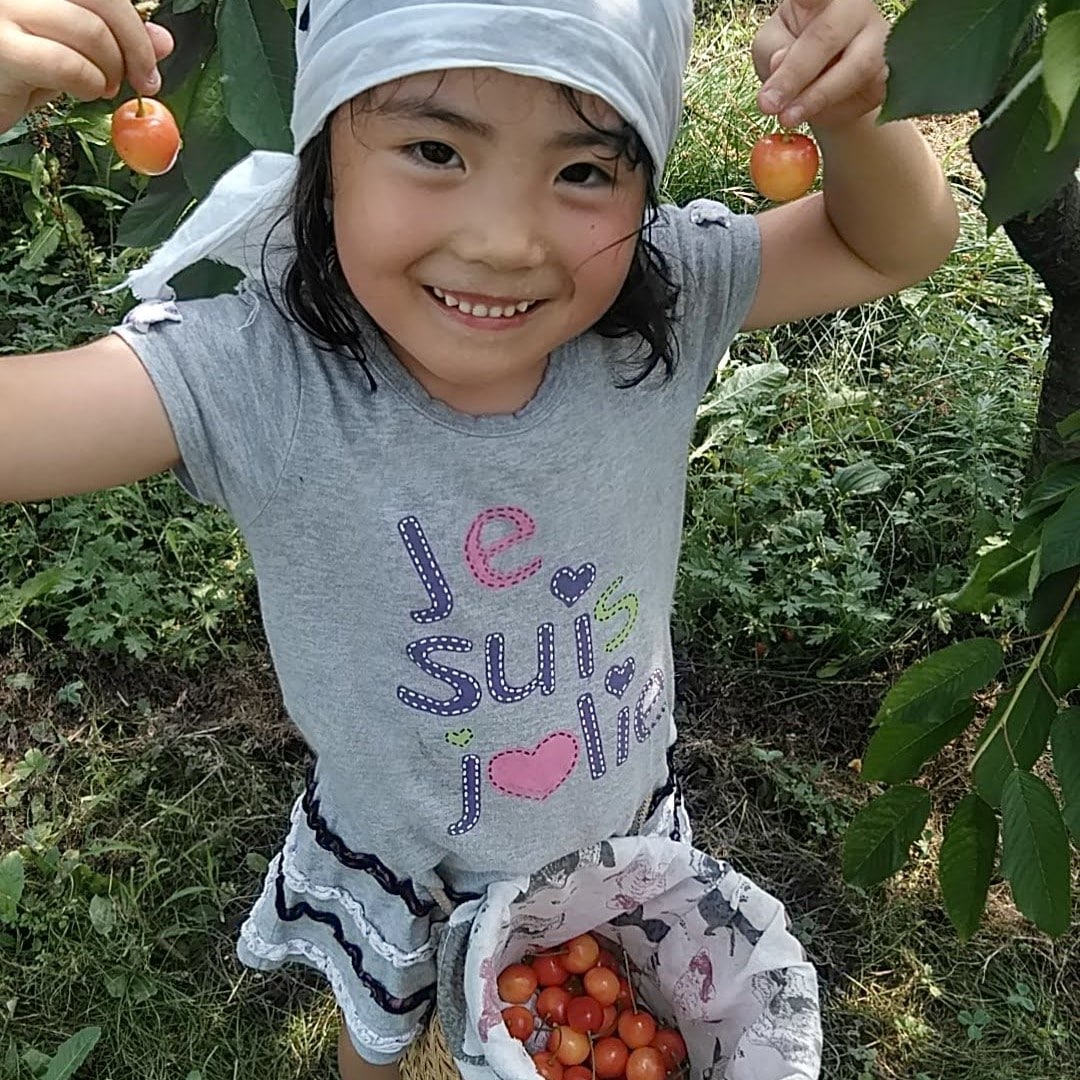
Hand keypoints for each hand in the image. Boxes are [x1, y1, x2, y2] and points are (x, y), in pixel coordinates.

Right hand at [0, 0, 172, 132]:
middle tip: (140, 80)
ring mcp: (5, 11)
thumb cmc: (20, 65)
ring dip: (110, 70)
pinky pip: (68, 64)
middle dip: (135, 47)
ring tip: (101, 85)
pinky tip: (82, 90)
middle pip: (104, 0)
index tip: (149, 61)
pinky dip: (88, 84)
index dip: (134, 24)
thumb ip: (114, 38)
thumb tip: (161, 40)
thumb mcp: (71, 46)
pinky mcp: (2, 48)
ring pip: (90, 32)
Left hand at [752, 0, 888, 130]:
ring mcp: (879, 38)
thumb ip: (771, 49)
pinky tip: (817, 114)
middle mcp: (855, 8)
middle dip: (796, 75)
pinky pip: (868, 93)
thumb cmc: (791, 55)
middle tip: (769, 105)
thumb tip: (781, 60)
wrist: (821, 90)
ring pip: (858, 66)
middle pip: (830, 34)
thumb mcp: (769, 47)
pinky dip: (836, 110)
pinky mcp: (889, 72)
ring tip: (788, 117)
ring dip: (818, 97)